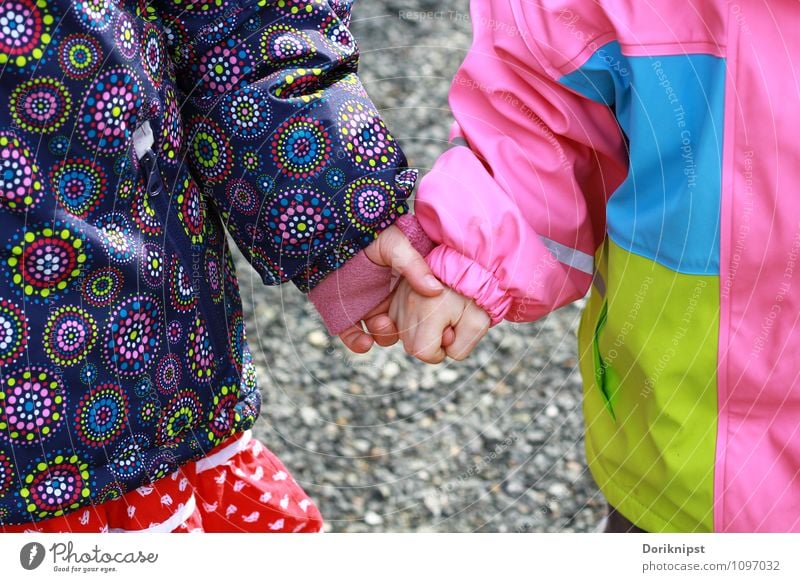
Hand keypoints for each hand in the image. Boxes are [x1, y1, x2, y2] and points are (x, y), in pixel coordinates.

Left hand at [338, 225, 447, 352]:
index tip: (431, 325)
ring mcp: (365, 306)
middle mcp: (386, 297)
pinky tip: (364, 343)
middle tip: (401, 325)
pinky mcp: (342, 312)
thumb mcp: (396, 245)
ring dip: (382, 336)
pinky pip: (352, 335)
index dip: (426, 320)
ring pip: (379, 333)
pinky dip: (358, 344)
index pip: (420, 309)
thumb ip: (414, 266)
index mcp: (403, 284)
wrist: (330, 232)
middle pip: (402, 325)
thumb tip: (435, 291)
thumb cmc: (368, 234)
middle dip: (403, 330)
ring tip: (380, 325)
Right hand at [388, 278, 489, 363]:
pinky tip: (427, 310)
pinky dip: (413, 323)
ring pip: (404, 335)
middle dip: (430, 342)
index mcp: (429, 311)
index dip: (440, 352)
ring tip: (438, 312)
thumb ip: (461, 348)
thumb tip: (443, 350)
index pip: (423, 353)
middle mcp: (408, 305)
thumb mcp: (478, 323)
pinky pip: (399, 323)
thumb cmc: (473, 294)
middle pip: (412, 347)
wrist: (463, 263)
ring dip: (421, 332)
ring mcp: (399, 300)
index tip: (452, 333)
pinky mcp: (394, 297)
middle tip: (448, 321)